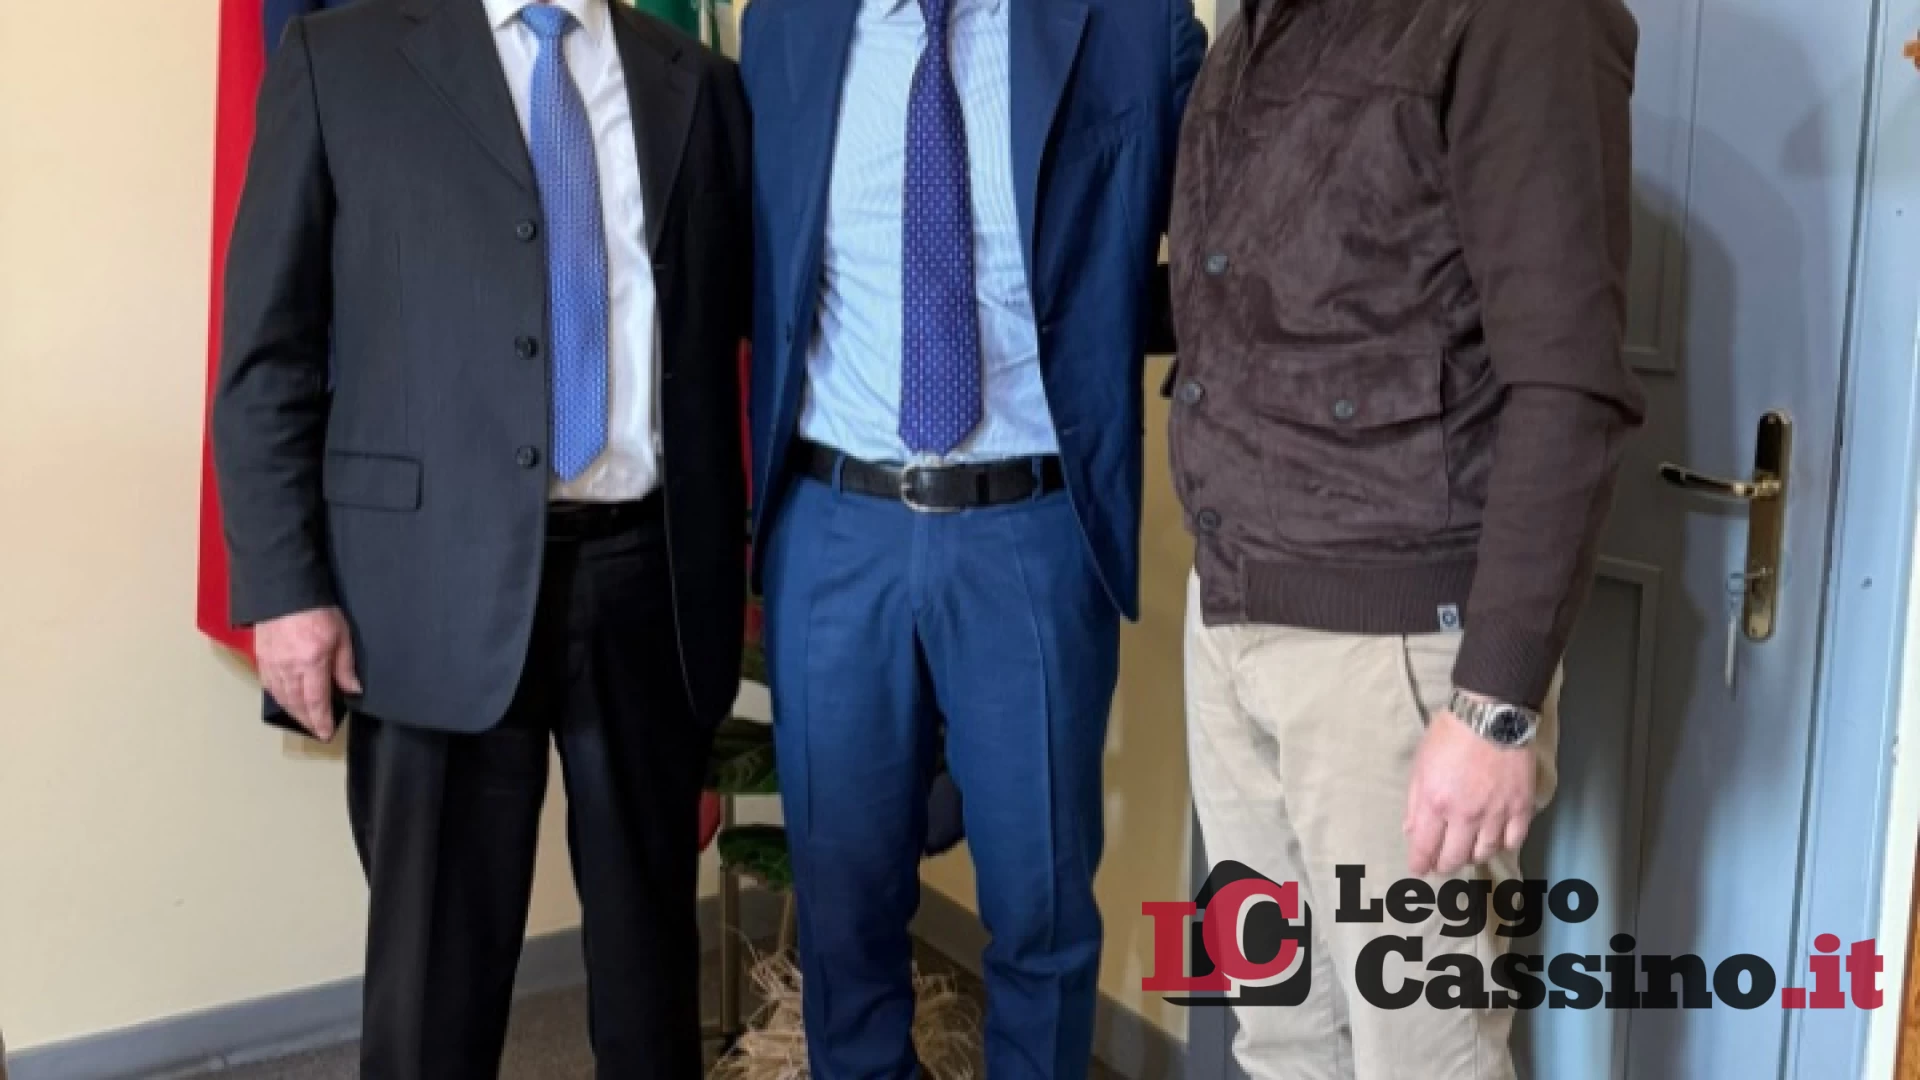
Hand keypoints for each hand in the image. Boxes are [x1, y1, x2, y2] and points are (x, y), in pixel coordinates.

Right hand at [255, 607, 358, 740]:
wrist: (285, 591)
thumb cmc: (317, 610)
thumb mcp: (341, 636)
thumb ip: (345, 666)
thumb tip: (353, 690)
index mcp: (311, 663)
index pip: (316, 702)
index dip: (321, 721)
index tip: (326, 733)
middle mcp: (289, 668)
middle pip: (297, 704)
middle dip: (307, 720)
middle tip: (316, 730)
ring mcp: (272, 664)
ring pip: (281, 697)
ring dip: (293, 712)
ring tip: (304, 719)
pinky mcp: (261, 658)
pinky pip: (269, 685)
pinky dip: (278, 697)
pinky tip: (285, 701)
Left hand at [1403, 707, 1534, 877]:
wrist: (1491, 714)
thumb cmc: (1449, 734)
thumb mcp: (1420, 765)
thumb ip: (1414, 802)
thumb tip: (1411, 832)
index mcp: (1435, 804)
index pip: (1425, 848)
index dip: (1420, 864)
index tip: (1419, 869)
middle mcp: (1465, 815)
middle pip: (1454, 857)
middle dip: (1444, 864)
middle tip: (1441, 863)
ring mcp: (1496, 813)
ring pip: (1484, 852)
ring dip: (1472, 856)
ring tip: (1467, 851)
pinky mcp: (1520, 806)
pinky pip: (1513, 840)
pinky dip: (1503, 844)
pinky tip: (1496, 839)